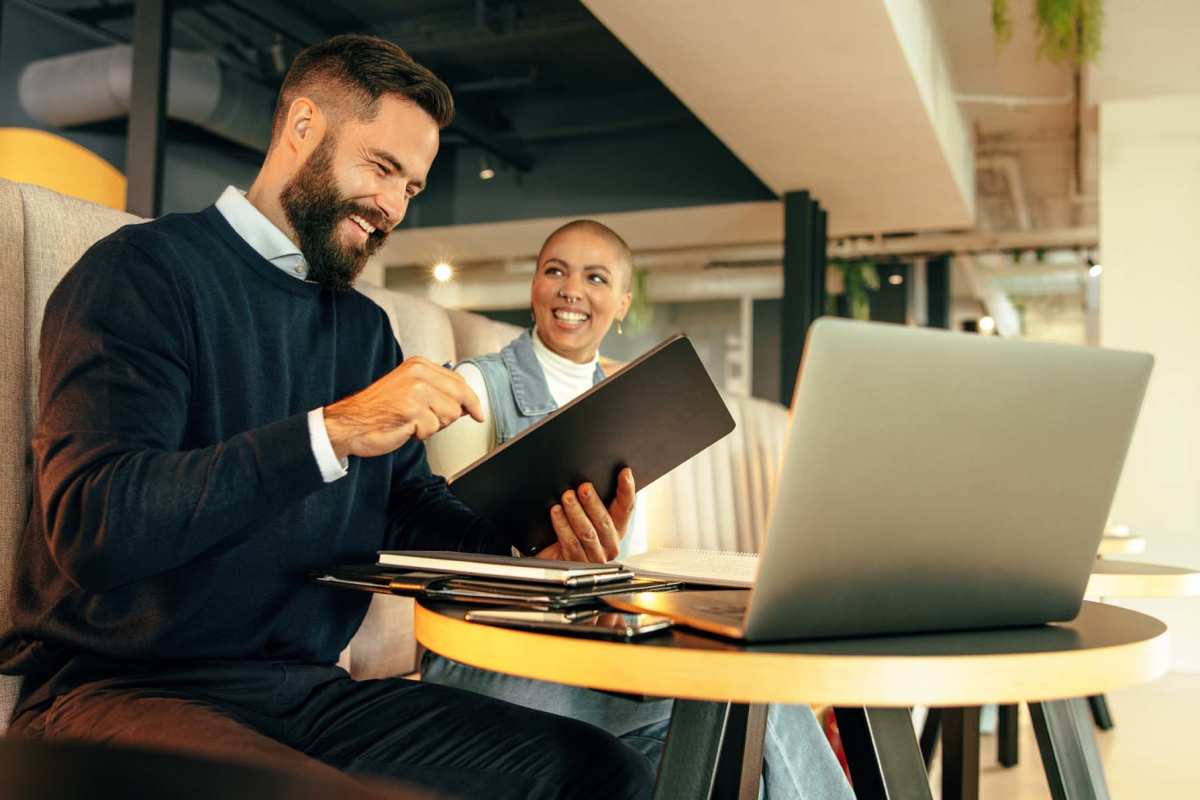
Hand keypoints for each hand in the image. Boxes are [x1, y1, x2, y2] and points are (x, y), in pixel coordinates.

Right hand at [323, 357, 483, 459]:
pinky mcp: (411, 410)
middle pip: (459, 398)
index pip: (459, 382)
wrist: (350, 423)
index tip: (478, 413)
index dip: (472, 402)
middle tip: (429, 421)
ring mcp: (416, 391)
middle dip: (451, 415)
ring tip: (412, 422)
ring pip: (449, 415)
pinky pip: (432, 429)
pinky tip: (405, 428)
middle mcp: (419, 374)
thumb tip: (467, 403)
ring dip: (434, 426)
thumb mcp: (409, 389)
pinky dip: (421, 435)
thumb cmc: (379, 410)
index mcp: (419, 365)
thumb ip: (436, 390)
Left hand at [537, 468, 635, 562]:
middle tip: (584, 487)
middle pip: (604, 521)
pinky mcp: (576, 563)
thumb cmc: (574, 531)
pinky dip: (562, 525)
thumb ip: (593, 500)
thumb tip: (591, 479)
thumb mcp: (587, 514)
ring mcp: (594, 556)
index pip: (626, 507)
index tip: (625, 472)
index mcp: (618, 529)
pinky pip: (570, 542)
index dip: (627, 490)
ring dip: (576, 512)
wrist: (555, 558)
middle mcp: (610, 544)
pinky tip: (556, 512)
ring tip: (567, 497)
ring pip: (587, 532)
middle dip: (593, 503)